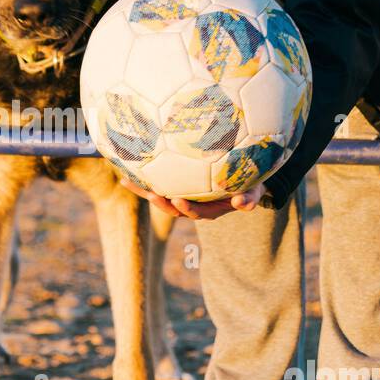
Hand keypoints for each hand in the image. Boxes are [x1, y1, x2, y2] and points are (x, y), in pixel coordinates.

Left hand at [119, 178, 264, 219]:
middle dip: (161, 203)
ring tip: (128, 181)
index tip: (179, 201)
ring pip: (160, 195)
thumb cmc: (248, 185)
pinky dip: (142, 178)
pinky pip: (156, 182)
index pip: (196, 212)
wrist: (239, 181)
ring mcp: (182, 196)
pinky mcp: (173, 187)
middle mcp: (192, 205)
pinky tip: (126, 168)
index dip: (187, 208)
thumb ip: (249, 199)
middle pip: (173, 208)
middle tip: (152, 194)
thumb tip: (243, 203)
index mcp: (209, 209)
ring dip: (144, 190)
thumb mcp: (253, 192)